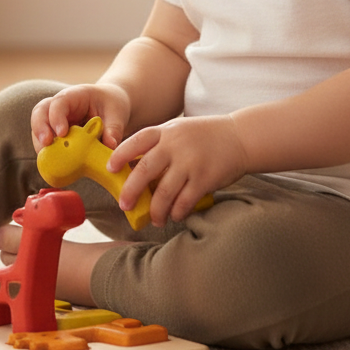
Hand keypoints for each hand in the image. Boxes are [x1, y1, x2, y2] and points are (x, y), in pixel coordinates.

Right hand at [30, 83, 130, 153]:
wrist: (109, 106)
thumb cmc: (111, 105)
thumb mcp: (117, 113)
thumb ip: (113, 128)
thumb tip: (110, 145)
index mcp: (74, 96)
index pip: (59, 102)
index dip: (56, 117)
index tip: (62, 133)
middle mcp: (60, 106)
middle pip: (40, 112)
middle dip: (39, 128)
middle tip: (46, 144)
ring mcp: (55, 120)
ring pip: (38, 128)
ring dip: (39, 144)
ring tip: (47, 160)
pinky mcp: (55, 134)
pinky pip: (46, 142)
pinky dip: (47, 153)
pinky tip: (54, 166)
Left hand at [107, 116, 248, 225]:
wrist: (239, 137)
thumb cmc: (203, 136)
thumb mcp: (177, 130)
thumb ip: (157, 144)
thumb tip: (131, 169)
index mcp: (165, 131)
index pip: (136, 141)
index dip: (120, 155)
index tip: (110, 169)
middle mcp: (175, 145)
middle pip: (145, 170)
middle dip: (131, 191)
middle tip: (124, 205)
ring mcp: (190, 162)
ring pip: (164, 192)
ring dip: (156, 210)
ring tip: (154, 219)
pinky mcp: (205, 178)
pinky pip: (185, 201)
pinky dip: (177, 212)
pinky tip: (175, 215)